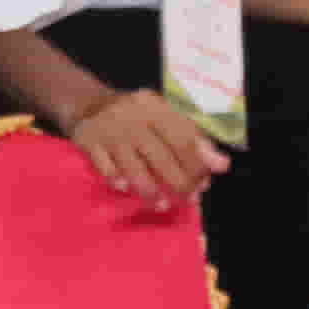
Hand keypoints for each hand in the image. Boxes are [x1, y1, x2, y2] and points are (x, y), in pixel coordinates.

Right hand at [66, 89, 227, 205]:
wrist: (87, 103)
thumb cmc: (137, 116)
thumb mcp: (164, 116)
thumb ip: (192, 138)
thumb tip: (221, 164)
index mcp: (154, 107)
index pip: (182, 138)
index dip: (197, 164)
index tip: (206, 181)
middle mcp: (132, 117)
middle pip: (160, 157)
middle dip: (179, 183)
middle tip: (189, 198)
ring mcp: (109, 130)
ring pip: (134, 168)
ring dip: (151, 191)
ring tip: (163, 204)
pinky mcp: (88, 142)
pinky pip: (105, 168)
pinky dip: (117, 181)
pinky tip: (126, 189)